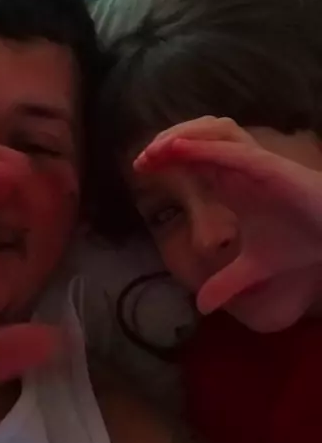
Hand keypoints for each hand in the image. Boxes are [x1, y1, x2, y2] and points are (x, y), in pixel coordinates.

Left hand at [135, 117, 321, 313]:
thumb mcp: (252, 269)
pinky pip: (231, 151)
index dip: (166, 160)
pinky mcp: (268, 166)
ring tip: (155, 150)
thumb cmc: (301, 242)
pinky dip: (205, 147)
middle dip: (166, 145)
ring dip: (182, 138)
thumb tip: (202, 306)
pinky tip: (180, 148)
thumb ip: (226, 283)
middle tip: (141, 161)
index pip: (192, 161)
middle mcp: (239, 168)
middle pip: (196, 141)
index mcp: (231, 184)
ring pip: (211, 136)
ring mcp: (253, 164)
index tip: (141, 170)